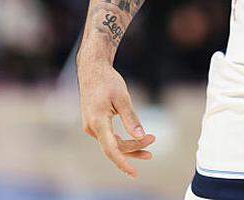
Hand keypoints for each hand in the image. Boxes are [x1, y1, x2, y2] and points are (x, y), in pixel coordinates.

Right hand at [78, 59, 154, 177]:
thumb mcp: (122, 98)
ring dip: (129, 147)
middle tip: (153, 141)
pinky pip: (108, 138)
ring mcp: (91, 127)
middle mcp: (91, 127)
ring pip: (111, 144)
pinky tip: (136, 141)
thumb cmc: (107, 81)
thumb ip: (131, 118)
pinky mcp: (94, 124)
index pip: (111, 149)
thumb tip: (140, 136)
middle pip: (114, 147)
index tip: (134, 173)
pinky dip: (122, 141)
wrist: (92, 70)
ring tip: (149, 147)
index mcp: (97, 121)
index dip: (123, 163)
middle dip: (134, 148)